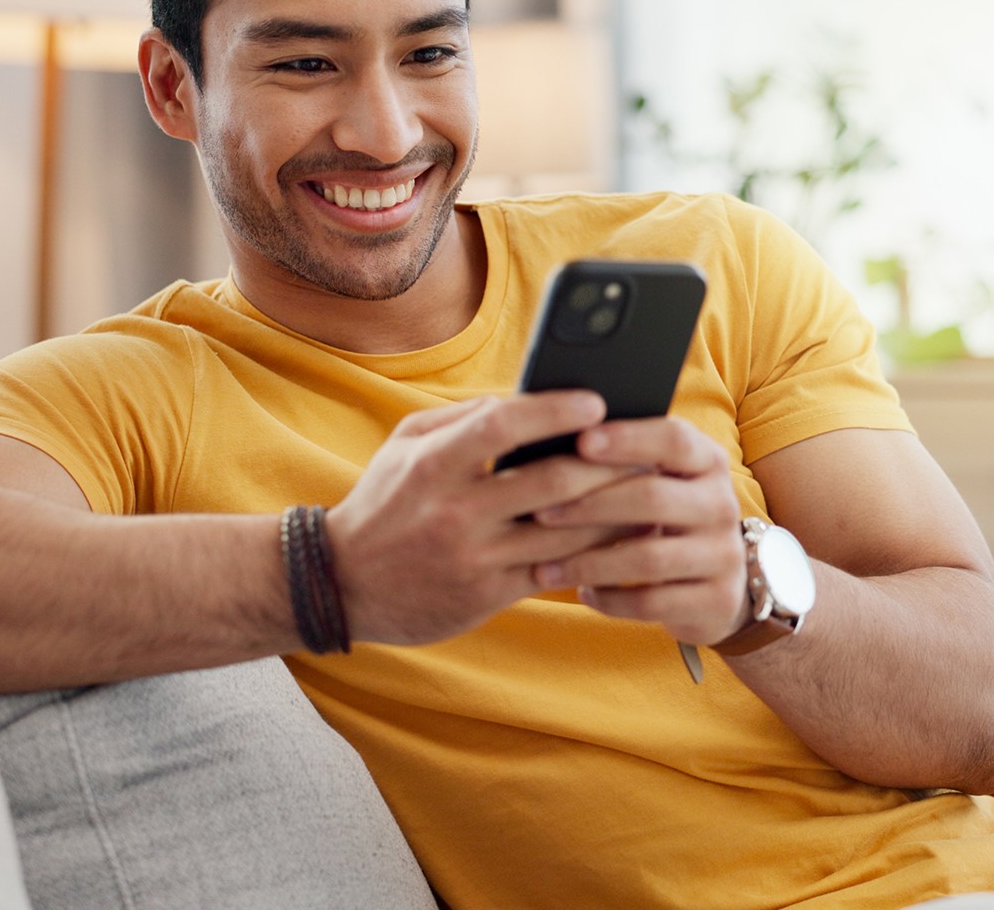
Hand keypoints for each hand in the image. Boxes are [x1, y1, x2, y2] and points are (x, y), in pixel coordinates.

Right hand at [327, 392, 642, 645]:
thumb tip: (530, 398)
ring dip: (617, 510)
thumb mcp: (405, 445)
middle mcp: (455, 511)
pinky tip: (623, 537)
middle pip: (554, 480)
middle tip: (648, 447)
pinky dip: (595, 552)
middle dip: (610, 462)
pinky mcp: (488, 594)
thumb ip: (464, 418)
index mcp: (433, 464)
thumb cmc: (384, 502)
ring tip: (652, 491)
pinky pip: (557, 570)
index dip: (555, 410)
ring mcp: (474, 557)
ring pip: (568, 531)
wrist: (341, 584)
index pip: (504, 425)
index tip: (596, 402)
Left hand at [529, 416, 751, 646]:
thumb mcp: (659, 481)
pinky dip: (610, 599)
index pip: (674, 439)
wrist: (717, 582)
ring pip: (648, 557)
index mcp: (708, 462)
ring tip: (547, 568)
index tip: (580, 441)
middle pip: (653, 498)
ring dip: (589, 563)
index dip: (628, 439)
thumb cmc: (664, 516)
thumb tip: (553, 438)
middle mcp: (723, 505)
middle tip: (540, 513)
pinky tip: (584, 593)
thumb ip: (622, 461)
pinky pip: (652, 603)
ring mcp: (724, 556)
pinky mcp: (717, 601)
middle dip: (590, 505)